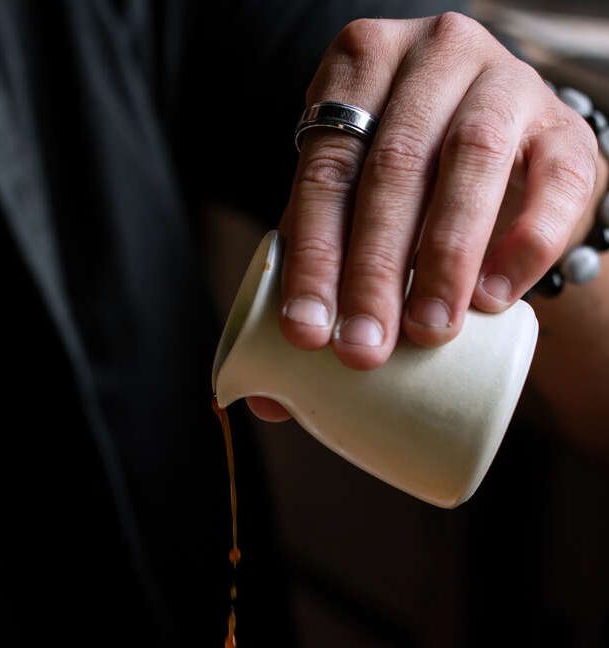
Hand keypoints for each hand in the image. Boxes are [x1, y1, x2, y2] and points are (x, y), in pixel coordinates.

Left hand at [276, 12, 599, 372]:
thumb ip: (307, 285)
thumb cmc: (397, 191)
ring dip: (443, 258)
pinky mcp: (566, 127)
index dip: (312, 257)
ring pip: (471, 162)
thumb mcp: (343, 214)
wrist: (498, 162)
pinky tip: (492, 299)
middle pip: (393, 168)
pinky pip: (556, 181)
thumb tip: (269, 402)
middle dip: (372, 270)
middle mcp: (433, 56)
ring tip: (425, 334)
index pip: (324, 170)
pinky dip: (524, 244)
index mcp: (357, 66)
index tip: (307, 334)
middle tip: (361, 351)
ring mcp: (506, 82)